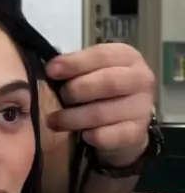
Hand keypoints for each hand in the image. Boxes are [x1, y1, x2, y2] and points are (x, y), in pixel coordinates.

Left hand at [46, 44, 154, 167]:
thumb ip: (76, 68)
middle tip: (60, 98)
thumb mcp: (93, 73)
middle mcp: (141, 79)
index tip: (51, 70)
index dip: (74, 63)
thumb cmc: (104, 94)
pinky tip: (83, 136)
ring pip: (102, 112)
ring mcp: (142, 107)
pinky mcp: (137, 132)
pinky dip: (92, 136)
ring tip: (55, 121)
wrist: (125, 127)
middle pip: (106, 82)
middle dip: (76, 90)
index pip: (102, 55)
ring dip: (73, 118)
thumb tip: (51, 69)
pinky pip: (109, 136)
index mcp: (128, 57)